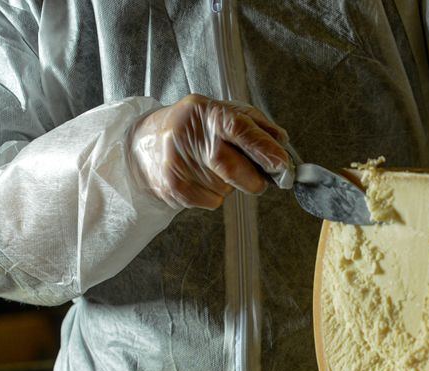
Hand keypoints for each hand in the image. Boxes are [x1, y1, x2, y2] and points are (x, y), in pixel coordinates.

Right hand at [130, 94, 291, 209]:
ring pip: (226, 188)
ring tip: (212, 167)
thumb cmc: (194, 128)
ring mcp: (178, 163)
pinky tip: (200, 178)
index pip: (238, 127)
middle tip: (259, 178)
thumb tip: (282, 142)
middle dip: (254, 178)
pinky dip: (216, 194)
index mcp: (205, 111)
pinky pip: (213, 201)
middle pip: (233, 167)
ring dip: (231, 184)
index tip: (283, 164)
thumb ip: (254, 124)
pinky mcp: (173, 188)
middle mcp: (188, 135)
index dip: (264, 148)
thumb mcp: (221, 113)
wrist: (145, 145)